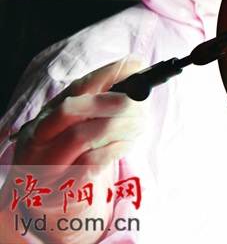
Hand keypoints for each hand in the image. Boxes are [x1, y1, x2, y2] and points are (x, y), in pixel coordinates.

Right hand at [1, 55, 146, 242]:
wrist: (56, 206)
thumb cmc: (78, 159)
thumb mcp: (87, 127)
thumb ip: (107, 100)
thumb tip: (137, 66)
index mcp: (48, 116)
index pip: (76, 87)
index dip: (108, 74)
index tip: (137, 65)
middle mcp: (39, 138)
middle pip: (72, 109)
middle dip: (113, 102)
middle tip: (141, 102)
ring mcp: (45, 164)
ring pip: (82, 135)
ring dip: (120, 126)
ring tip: (140, 125)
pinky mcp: (59, 189)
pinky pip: (89, 164)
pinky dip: (114, 150)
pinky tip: (127, 145)